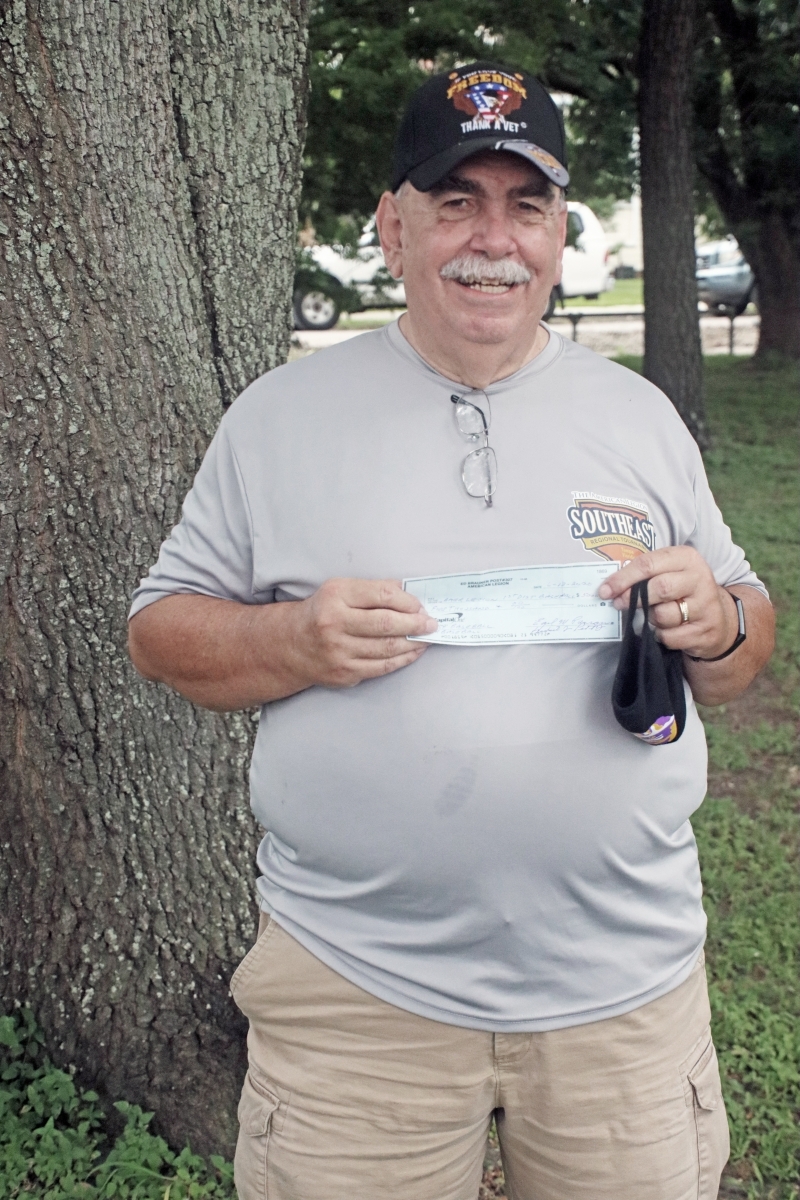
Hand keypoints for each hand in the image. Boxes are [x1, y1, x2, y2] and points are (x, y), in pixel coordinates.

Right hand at [285, 578, 437, 687]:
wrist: (292, 645)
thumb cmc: (323, 612)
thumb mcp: (340, 590)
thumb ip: (373, 590)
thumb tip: (408, 594)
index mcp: (335, 596)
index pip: (382, 595)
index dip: (407, 601)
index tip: (420, 606)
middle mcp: (334, 624)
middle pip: (386, 624)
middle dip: (415, 624)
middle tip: (432, 624)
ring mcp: (339, 651)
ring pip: (387, 648)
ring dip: (413, 643)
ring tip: (426, 637)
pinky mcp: (344, 672)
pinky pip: (381, 667)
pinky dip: (403, 660)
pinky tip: (413, 652)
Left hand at [597, 547, 738, 659]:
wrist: (719, 619)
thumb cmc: (682, 592)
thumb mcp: (668, 573)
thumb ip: (644, 575)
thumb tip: (609, 588)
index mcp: (687, 558)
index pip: (648, 564)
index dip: (623, 578)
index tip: (605, 590)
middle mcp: (700, 579)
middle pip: (658, 588)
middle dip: (633, 598)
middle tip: (618, 603)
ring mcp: (706, 606)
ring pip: (663, 615)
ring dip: (651, 619)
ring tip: (656, 615)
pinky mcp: (705, 631)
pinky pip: (669, 636)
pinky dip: (661, 636)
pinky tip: (668, 629)